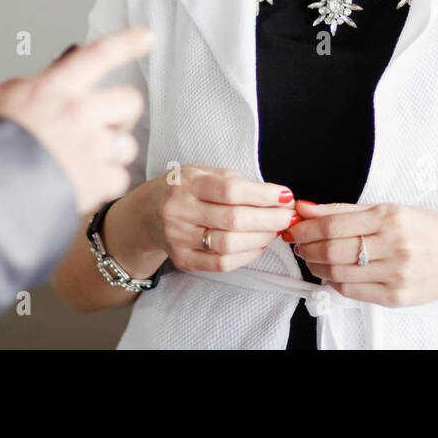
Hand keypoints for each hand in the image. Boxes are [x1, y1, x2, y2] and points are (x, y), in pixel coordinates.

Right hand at [0, 26, 154, 214]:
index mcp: (53, 89)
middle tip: (103, 123)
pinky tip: (84, 188)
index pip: (99, 55)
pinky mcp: (96, 182)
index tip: (146, 37)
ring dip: (112, 153)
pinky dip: (105, 186)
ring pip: (127, 144)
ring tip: (86, 161)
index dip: (127, 43)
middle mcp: (79, 113)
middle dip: (121, 113)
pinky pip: (118, 180)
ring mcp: (91, 148)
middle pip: (129, 101)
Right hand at [151, 166, 295, 272]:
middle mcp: (178, 210)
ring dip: (261, 238)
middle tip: (289, 217)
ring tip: (275, 230)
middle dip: (269, 219)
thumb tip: (276, 197)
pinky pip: (220, 263)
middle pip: (233, 219)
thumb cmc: (185, 189)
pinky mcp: (182, 259)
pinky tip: (258, 246)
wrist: (148, 213)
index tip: (285, 196)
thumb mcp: (204, 173)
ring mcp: (178, 238)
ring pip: (228, 244)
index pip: (230, 190)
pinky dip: (246, 256)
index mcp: (186, 183)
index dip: (263, 195)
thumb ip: (235, 182)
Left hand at [289, 201, 437, 307]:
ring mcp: (396, 274)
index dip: (307, 228)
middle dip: (307, 247)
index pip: (334, 225)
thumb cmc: (429, 229)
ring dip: (318, 266)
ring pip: (339, 273)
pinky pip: (353, 291)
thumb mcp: (390, 209)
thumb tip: (307, 208)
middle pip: (333, 250)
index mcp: (391, 217)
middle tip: (299, 244)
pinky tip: (334, 273)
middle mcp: (395, 245)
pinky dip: (335, 283)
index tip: (295, 227)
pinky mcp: (396, 297)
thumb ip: (345, 210)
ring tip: (314, 258)